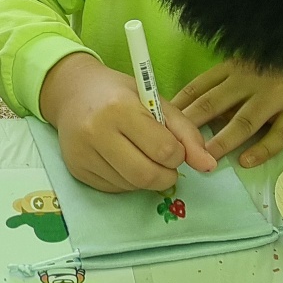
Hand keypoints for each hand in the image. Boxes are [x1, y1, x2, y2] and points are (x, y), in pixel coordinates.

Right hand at [40, 52, 214, 193]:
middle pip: (146, 175)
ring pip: (130, 185)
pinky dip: (127, 181)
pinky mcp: (76, 170)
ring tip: (141, 156)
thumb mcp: (156, 101)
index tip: (174, 147)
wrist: (74, 93)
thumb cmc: (120, 94)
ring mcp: (82, 153)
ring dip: (146, 179)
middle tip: (166, 164)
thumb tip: (208, 165)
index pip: (163, 149)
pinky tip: (123, 161)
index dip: (178, 154)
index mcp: (120, 108)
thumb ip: (186, 133)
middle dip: (166, 176)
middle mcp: (96, 131)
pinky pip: (114, 189)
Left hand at [173, 60, 282, 167]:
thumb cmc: (277, 69)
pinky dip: (262, 148)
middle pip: (215, 104)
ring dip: (223, 140)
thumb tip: (189, 118)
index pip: (199, 88)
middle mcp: (251, 81)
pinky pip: (279, 133)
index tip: (158, 124)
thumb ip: (222, 90)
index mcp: (234, 69)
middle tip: (173, 147)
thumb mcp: (245, 69)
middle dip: (192, 126)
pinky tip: (246, 161)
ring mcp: (276, 96)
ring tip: (206, 158)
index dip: (178, 107)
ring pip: (244, 120)